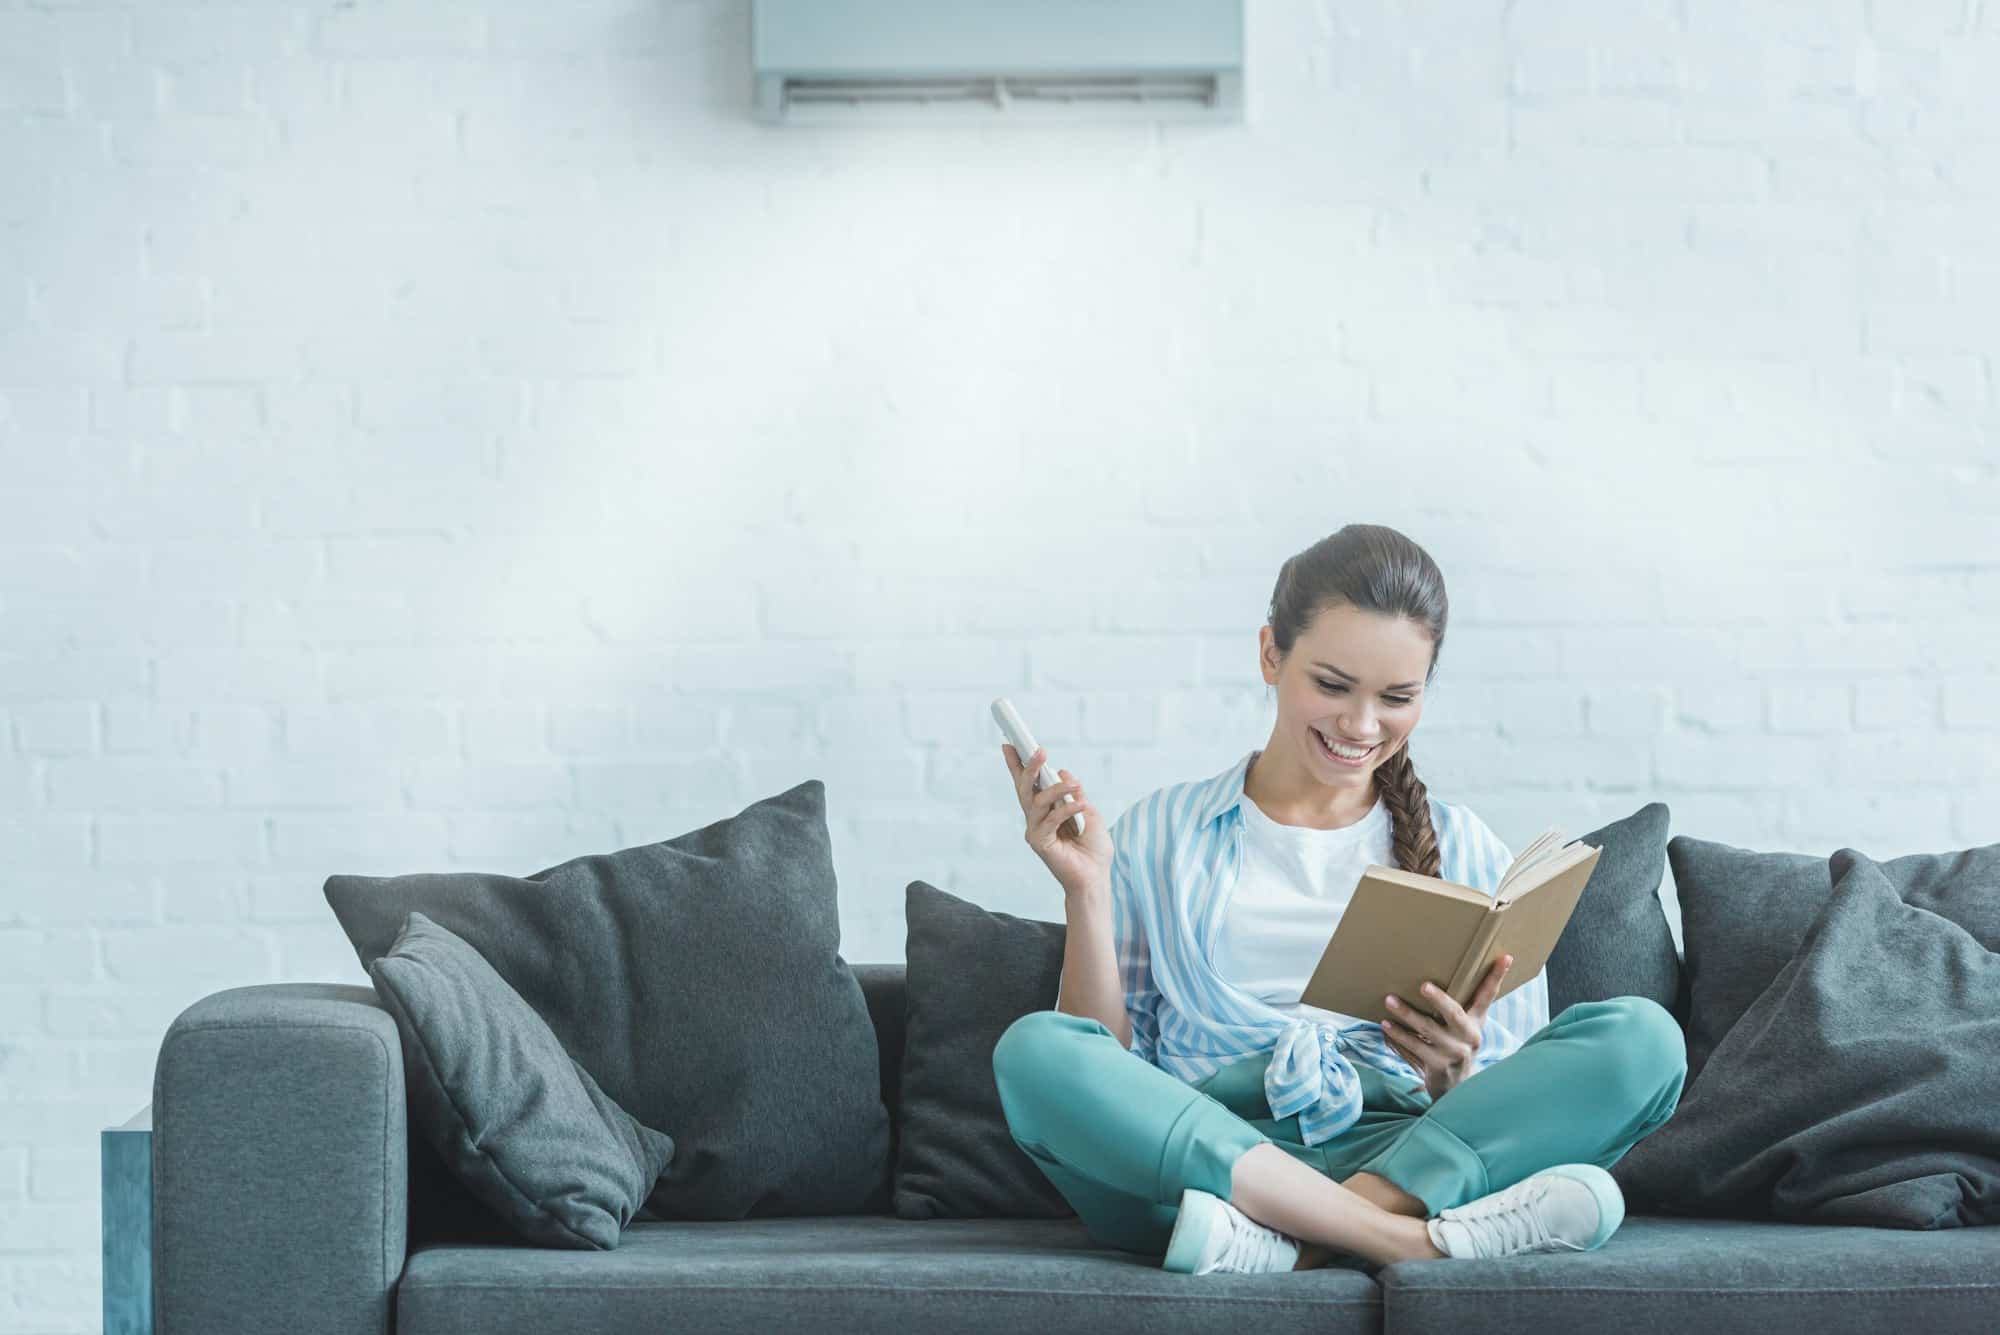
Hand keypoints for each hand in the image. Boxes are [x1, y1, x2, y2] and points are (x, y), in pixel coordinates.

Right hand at [1003, 743, 1112, 899]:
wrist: (1096, 879)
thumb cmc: (1093, 849)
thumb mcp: (1088, 813)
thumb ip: (1075, 794)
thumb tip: (1062, 772)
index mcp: (1045, 811)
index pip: (1028, 785)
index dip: (1017, 765)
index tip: (1009, 743)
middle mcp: (1035, 820)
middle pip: (1025, 789)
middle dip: (1029, 767)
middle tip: (1039, 750)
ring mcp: (1035, 831)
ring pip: (1037, 801)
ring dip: (1057, 789)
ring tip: (1076, 784)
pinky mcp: (1040, 843)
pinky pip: (1051, 819)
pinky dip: (1067, 809)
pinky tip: (1082, 805)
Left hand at [1380, 955, 1512, 1099]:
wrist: (1457, 1087)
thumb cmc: (1455, 1044)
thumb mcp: (1464, 1026)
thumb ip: (1460, 1004)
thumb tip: (1445, 976)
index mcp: (1476, 1021)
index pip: (1488, 996)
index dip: (1496, 976)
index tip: (1505, 957)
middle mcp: (1469, 1036)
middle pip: (1454, 1013)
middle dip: (1438, 999)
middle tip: (1423, 985)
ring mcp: (1454, 1053)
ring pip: (1427, 1031)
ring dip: (1406, 1016)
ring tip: (1389, 1002)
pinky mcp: (1438, 1066)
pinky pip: (1415, 1048)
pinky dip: (1399, 1037)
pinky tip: (1386, 1026)